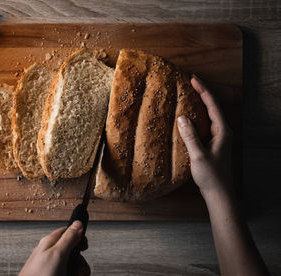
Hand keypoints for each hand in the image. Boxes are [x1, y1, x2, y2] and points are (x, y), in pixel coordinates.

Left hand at [19, 220, 89, 275]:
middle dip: (80, 261)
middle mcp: (51, 253)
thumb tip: (77, 223)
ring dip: (78, 271)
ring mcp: (52, 266)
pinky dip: (72, 275)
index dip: (79, 238)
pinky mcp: (54, 275)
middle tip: (77, 269)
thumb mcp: (57, 254)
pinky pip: (68, 273)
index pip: (68, 232)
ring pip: (72, 265)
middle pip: (73, 251)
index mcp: (50, 243)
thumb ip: (68, 238)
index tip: (84, 247)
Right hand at [177, 75, 232, 197]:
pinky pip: (205, 123)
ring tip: (189, 94)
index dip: (203, 90)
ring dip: (200, 103)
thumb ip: (190, 136)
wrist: (220, 193)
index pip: (212, 105)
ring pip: (209, 114)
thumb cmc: (211, 176)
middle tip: (190, 82)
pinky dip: (198, 115)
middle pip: (212, 106)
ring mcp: (219, 137)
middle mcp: (222, 131)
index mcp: (222, 131)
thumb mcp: (198, 156)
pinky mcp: (213, 143)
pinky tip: (189, 116)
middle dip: (202, 93)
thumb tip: (181, 117)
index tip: (193, 79)